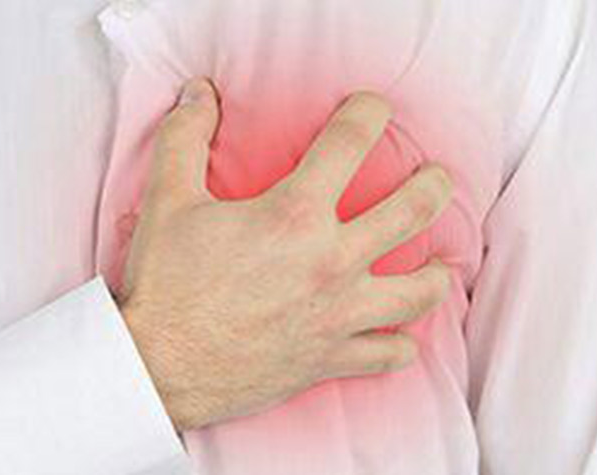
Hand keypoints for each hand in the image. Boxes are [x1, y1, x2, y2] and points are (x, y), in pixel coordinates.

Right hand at [118, 78, 452, 430]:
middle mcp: (331, 261)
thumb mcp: (167, 200)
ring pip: (421, 292)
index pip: (351, 141)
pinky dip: (400, 342)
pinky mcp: (330, 359)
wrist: (158, 367)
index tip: (374, 108)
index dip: (369, 112)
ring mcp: (338, 315)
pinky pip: (390, 354)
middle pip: (413, 210)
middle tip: (436, 177)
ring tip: (439, 262)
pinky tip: (399, 332)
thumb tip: (199, 93)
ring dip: (437, 271)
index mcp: (295, 214)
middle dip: (434, 185)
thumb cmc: (166, 285)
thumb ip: (185, 138)